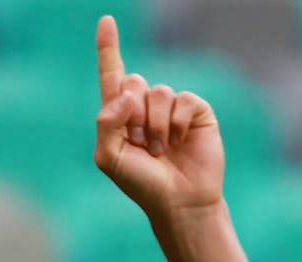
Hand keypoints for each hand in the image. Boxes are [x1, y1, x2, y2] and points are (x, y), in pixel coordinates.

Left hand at [93, 14, 224, 218]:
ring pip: (157, 91)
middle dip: (133, 114)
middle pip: (133, 81)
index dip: (109, 48)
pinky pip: (181, 100)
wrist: (178, 201)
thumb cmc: (141, 183)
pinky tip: (179, 143)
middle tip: (141, 144)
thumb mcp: (109, 158)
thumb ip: (106, 123)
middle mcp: (145, 106)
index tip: (105, 20)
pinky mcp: (195, 110)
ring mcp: (171, 107)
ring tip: (160, 150)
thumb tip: (128, 94)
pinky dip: (175, 124)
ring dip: (154, 126)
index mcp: (120, 116)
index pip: (113, 75)